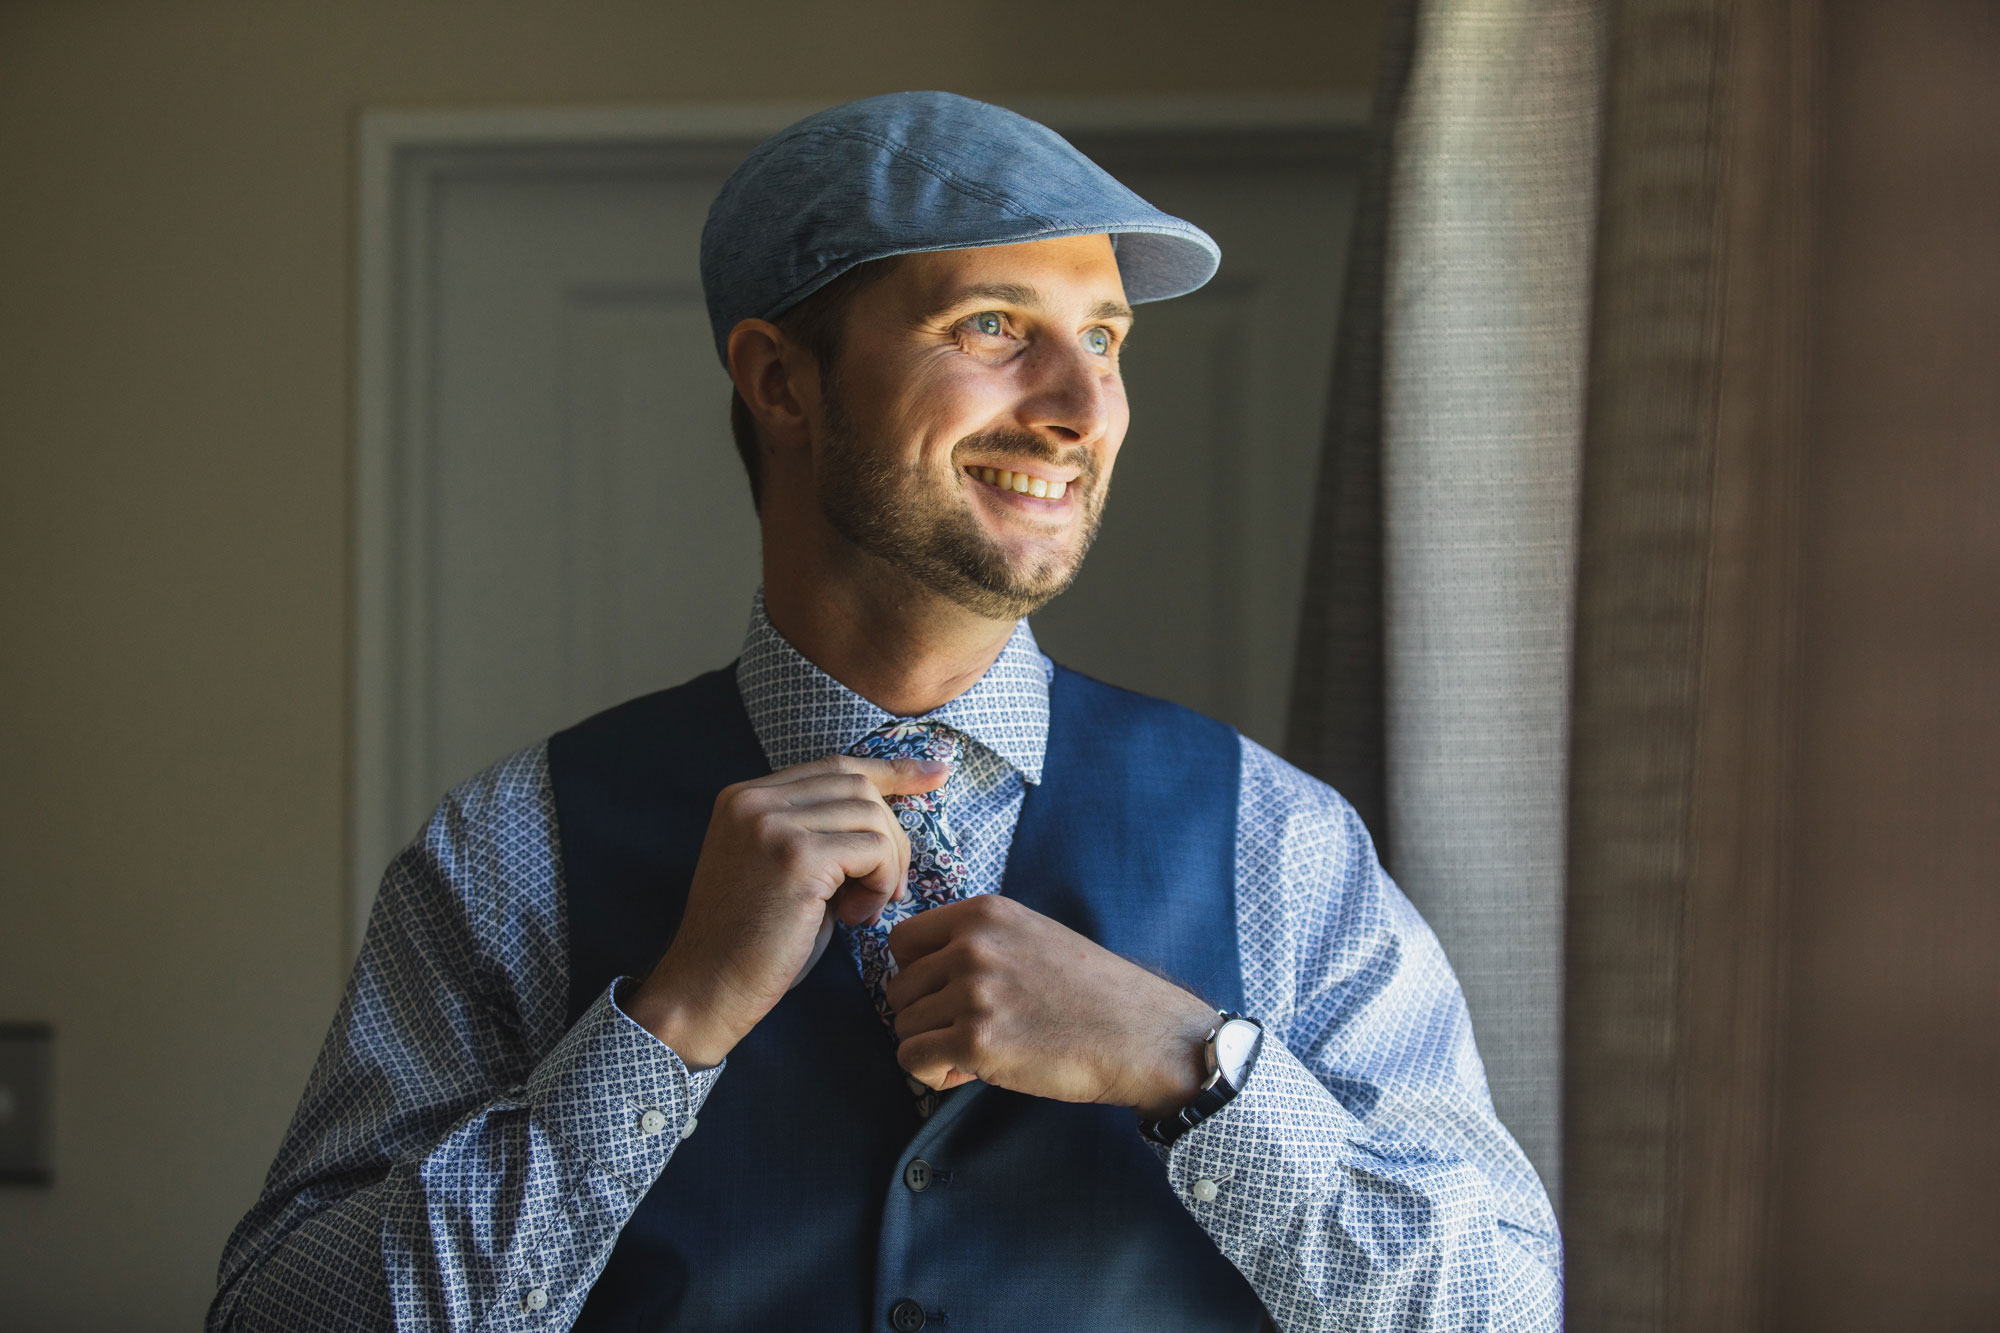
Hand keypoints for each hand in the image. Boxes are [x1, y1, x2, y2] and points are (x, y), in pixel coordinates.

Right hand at [624, 753, 949, 1067]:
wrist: (706, 991)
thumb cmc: (752, 944)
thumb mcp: (784, 871)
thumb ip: (819, 833)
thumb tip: (891, 808)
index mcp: (745, 797)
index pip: (835, 766)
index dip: (890, 771)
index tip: (936, 774)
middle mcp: (753, 799)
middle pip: (858, 786)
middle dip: (891, 836)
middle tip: (886, 892)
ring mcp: (771, 824)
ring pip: (871, 816)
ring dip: (886, 867)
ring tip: (861, 911)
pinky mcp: (795, 856)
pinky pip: (873, 849)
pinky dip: (880, 883)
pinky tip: (855, 918)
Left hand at [884, 894, 1217, 1116]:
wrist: (1140, 1034)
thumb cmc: (1089, 992)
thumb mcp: (1031, 937)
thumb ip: (976, 943)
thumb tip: (917, 975)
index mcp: (984, 913)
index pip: (902, 942)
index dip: (918, 976)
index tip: (948, 996)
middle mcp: (973, 945)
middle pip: (897, 989)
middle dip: (926, 1018)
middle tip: (971, 1032)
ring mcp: (974, 992)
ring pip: (902, 1027)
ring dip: (932, 1048)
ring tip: (979, 1051)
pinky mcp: (977, 1040)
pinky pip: (913, 1061)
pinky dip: (935, 1075)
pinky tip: (974, 1072)